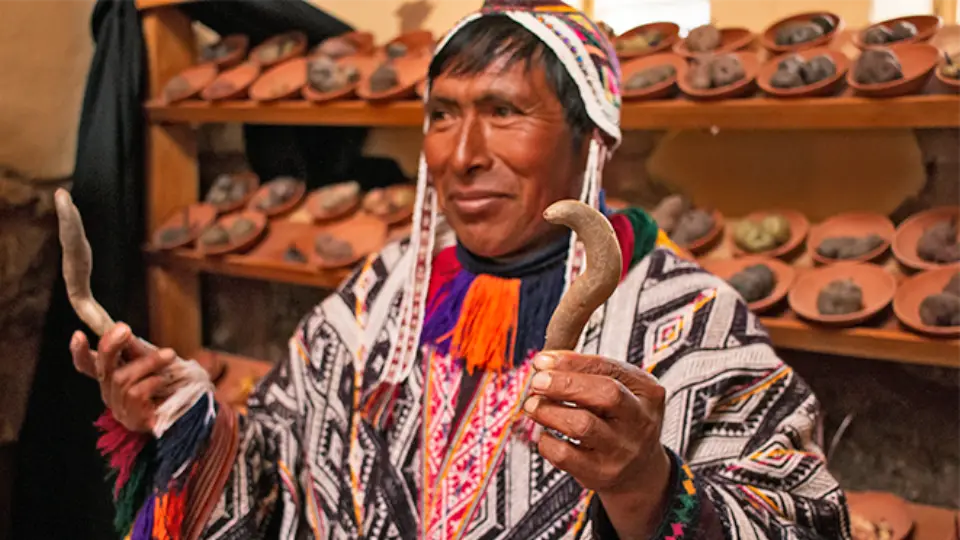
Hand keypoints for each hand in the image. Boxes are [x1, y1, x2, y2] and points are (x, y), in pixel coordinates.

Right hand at [70, 323, 176, 432]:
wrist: (194, 413)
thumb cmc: (174, 385)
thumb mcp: (155, 362)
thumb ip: (137, 350)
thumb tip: (121, 330)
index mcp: (113, 376)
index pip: (88, 365)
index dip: (79, 352)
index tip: (78, 334)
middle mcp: (110, 392)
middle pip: (102, 368)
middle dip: (110, 346)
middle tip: (125, 329)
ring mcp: (120, 408)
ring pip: (122, 379)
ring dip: (147, 362)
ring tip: (169, 355)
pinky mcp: (133, 419)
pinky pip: (136, 393)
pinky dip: (153, 381)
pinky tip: (165, 381)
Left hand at [524, 351, 671, 539]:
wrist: (638, 470)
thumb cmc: (619, 420)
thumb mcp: (619, 391)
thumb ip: (587, 373)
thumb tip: (543, 363)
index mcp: (647, 392)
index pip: (609, 369)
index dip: (572, 362)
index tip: (542, 361)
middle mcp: (640, 421)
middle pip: (605, 394)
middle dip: (565, 384)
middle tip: (537, 382)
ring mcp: (622, 450)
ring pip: (582, 425)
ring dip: (549, 411)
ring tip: (533, 405)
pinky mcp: (601, 473)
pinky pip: (565, 455)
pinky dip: (546, 441)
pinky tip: (544, 434)